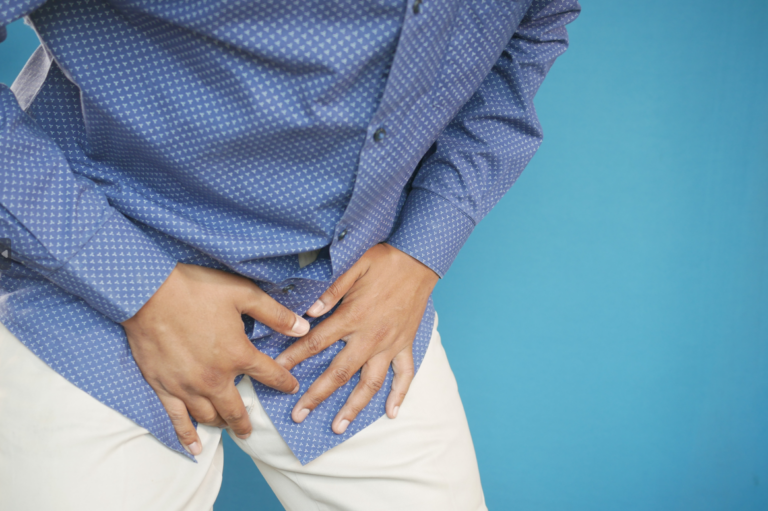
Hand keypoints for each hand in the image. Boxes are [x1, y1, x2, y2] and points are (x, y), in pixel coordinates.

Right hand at [121, 263, 309, 454]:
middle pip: (237, 409)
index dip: (284, 381)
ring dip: (222, 425)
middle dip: (247, 420)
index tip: (291, 387)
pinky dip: (187, 437)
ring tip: (228, 428)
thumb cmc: (196, 288)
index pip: (269, 375)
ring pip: (209, 416)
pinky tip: (195, 448)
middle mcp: (214, 377)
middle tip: (252, 429)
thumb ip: (275, 314)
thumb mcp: (243, 294)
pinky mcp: (163, 387)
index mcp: (237, 354)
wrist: (148, 291)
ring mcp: (187, 386)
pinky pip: (178, 420)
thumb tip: (303, 327)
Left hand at [275, 243, 438, 433]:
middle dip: (317, 395)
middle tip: (299, 415)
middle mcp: (370, 337)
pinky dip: (399, 395)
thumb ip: (331, 290)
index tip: (278, 371)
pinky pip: (405, 375)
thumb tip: (308, 312)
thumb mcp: (354, 266)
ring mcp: (390, 344)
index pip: (316, 343)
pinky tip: (391, 413)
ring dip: (354, 407)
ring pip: (370, 383)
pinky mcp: (406, 344)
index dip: (295, 358)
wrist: (420, 260)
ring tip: (338, 427)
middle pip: (339, 373)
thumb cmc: (384, 261)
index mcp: (353, 317)